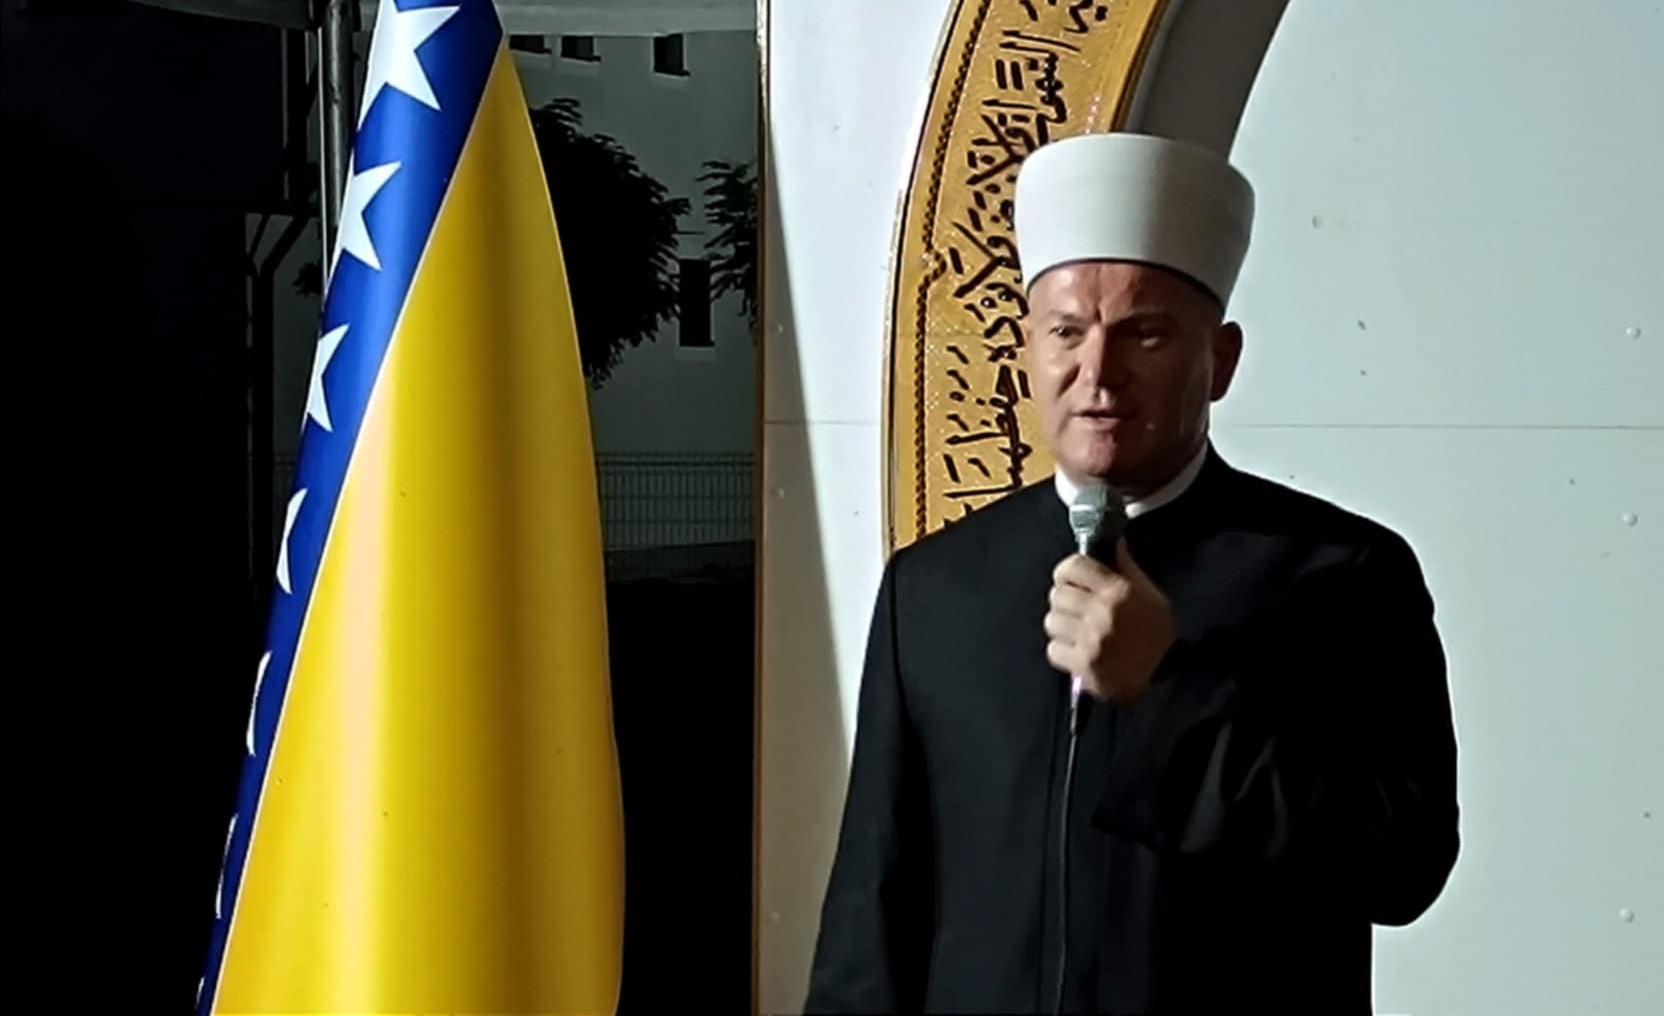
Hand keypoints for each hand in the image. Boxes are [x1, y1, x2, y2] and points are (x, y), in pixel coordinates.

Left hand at [1044, 540, 1176, 704]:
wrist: (1169, 675)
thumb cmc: (1158, 633)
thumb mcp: (1150, 594)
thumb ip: (1125, 567)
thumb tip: (1112, 540)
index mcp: (1119, 591)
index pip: (1073, 566)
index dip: (1068, 571)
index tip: (1070, 578)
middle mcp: (1103, 614)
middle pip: (1057, 594)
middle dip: (1065, 600)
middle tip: (1077, 608)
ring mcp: (1092, 641)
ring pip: (1052, 621)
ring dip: (1062, 626)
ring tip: (1078, 631)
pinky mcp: (1084, 666)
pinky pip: (1053, 650)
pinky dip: (1063, 652)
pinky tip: (1079, 652)